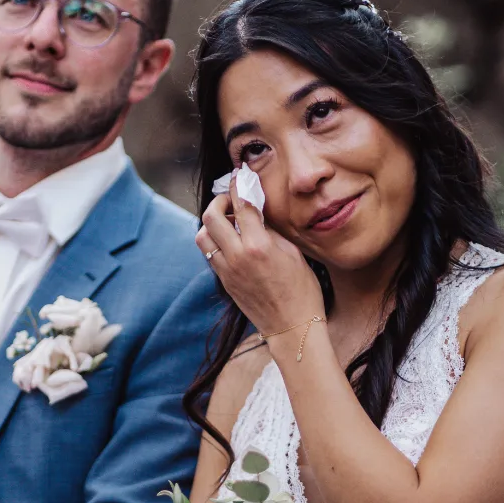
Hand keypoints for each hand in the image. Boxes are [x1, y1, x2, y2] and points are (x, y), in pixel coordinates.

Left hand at [196, 178, 323, 337]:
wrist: (292, 326)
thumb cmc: (302, 289)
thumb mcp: (293, 253)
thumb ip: (270, 230)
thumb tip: (256, 211)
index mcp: (258, 246)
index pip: (241, 204)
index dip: (239, 185)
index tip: (239, 176)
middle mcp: (237, 257)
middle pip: (210, 217)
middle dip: (219, 201)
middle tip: (231, 200)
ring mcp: (227, 271)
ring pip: (202, 237)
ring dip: (211, 224)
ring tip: (229, 222)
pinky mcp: (224, 282)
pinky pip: (209, 254)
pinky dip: (215, 241)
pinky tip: (230, 241)